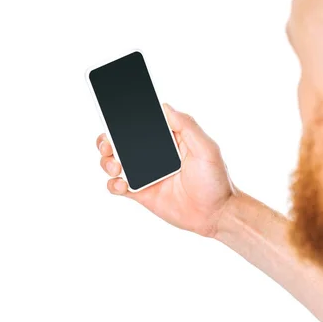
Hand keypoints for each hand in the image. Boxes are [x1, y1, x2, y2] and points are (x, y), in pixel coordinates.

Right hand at [96, 104, 234, 237]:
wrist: (216, 215)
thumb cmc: (216, 180)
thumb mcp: (206, 148)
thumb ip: (187, 126)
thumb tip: (165, 106)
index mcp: (169, 138)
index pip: (143, 122)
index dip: (126, 116)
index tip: (113, 112)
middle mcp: (154, 154)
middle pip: (122, 140)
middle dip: (108, 138)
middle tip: (108, 143)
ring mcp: (146, 174)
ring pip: (115, 161)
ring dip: (106, 160)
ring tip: (115, 166)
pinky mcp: (141, 193)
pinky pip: (118, 186)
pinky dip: (113, 184)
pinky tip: (122, 185)